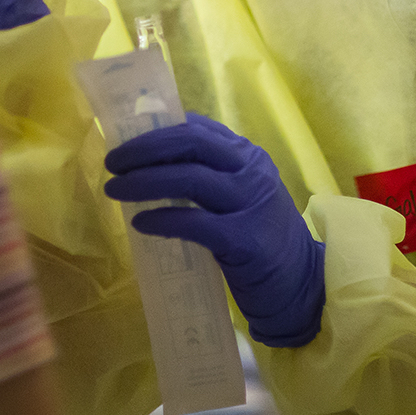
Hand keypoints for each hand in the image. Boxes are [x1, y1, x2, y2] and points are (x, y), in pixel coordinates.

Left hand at [104, 114, 324, 347]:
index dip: (157, 130)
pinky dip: (162, 219)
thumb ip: (209, 179)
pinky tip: (139, 222)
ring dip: (144, 180)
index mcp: (247, 156)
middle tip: (113, 161)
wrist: (302, 286)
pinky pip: (194, 222)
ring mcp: (250, 203)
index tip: (126, 139)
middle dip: (146, 148)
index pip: (198, 127)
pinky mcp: (244, 239)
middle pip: (191, 142)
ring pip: (189, 178)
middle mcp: (251, 171)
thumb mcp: (241, 198)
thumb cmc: (262, 240)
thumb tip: (150, 170)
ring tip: (115, 189)